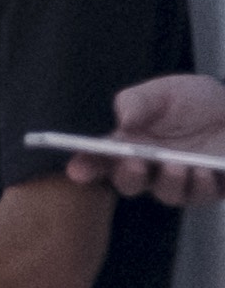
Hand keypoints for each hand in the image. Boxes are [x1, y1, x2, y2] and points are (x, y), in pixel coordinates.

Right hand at [70, 72, 224, 206]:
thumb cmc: (193, 99)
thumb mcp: (162, 91)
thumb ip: (137, 102)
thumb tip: (122, 121)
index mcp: (130, 143)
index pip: (100, 158)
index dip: (85, 166)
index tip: (77, 171)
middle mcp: (151, 166)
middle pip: (129, 183)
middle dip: (128, 176)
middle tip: (134, 164)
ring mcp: (181, 180)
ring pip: (167, 194)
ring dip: (169, 183)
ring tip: (177, 166)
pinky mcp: (211, 187)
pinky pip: (202, 196)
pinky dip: (202, 186)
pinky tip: (204, 172)